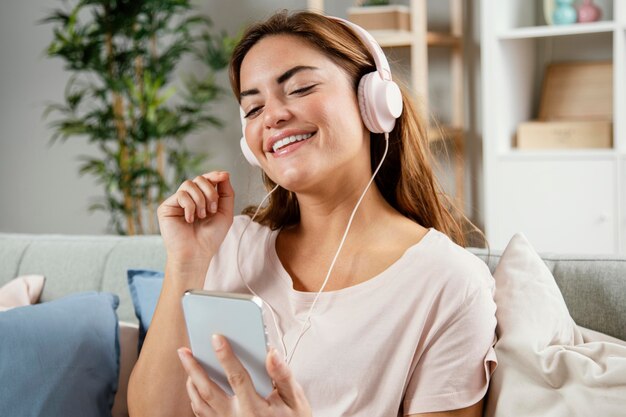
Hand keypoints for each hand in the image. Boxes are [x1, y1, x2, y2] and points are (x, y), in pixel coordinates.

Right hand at [157, 171, 233, 264]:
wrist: (197, 253)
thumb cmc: (210, 237)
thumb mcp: (225, 213)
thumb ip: (226, 193)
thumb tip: (224, 174)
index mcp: (203, 198)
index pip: (207, 179)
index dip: (215, 175)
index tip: (223, 176)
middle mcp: (189, 198)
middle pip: (199, 179)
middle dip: (210, 192)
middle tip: (213, 209)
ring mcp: (177, 202)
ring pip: (189, 184)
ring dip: (200, 200)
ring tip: (202, 216)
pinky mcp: (167, 207)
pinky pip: (181, 195)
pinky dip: (190, 206)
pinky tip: (190, 220)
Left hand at [177, 335, 311, 416]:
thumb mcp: (295, 399)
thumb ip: (284, 375)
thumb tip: (272, 353)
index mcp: (256, 408)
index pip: (237, 378)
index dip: (226, 357)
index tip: (216, 338)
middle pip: (209, 391)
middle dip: (194, 368)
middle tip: (184, 350)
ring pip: (200, 403)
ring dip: (191, 381)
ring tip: (187, 362)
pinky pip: (202, 414)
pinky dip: (195, 397)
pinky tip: (195, 383)